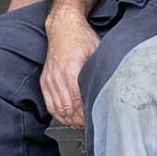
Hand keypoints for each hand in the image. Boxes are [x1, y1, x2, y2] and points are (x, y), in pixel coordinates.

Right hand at [39, 6, 101, 128]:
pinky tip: (67, 119)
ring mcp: (49, 80)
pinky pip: (50, 104)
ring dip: (69, 120)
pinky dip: (59, 114)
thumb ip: (101, 70)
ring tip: (81, 126)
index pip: (78, 103)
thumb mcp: (97, 51)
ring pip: (58, 109)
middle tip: (91, 128)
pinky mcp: (45, 81)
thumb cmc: (81, 37)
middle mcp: (57, 77)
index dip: (86, 116)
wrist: (63, 27)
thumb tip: (111, 86)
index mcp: (71, 71)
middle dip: (79, 122)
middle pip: (68, 110)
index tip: (95, 122)